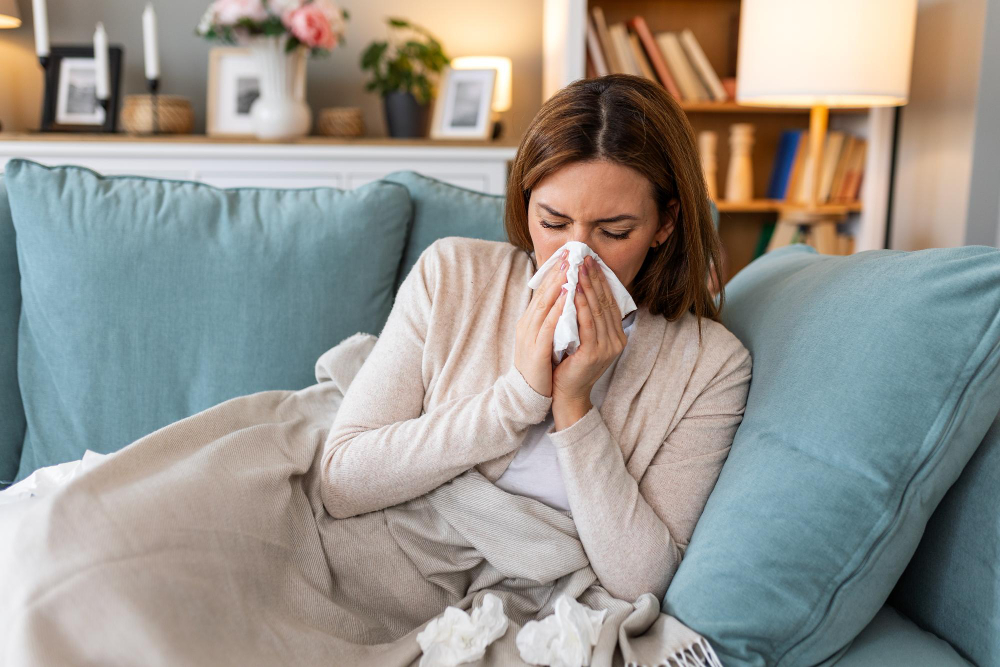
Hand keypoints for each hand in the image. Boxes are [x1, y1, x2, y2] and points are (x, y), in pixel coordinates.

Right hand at [514, 248, 569, 396]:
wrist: (526, 395)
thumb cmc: (539, 367)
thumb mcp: (542, 339)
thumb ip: (550, 321)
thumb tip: (564, 302)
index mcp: (528, 321)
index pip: (541, 292)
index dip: (554, 273)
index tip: (567, 256)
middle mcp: (527, 325)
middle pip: (542, 294)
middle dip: (557, 273)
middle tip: (570, 254)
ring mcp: (530, 337)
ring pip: (544, 305)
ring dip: (558, 286)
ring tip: (570, 269)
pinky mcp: (536, 350)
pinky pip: (548, 325)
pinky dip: (558, 309)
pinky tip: (567, 297)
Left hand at [552, 255, 627, 420]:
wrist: (566, 394)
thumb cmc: (570, 364)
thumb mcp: (582, 337)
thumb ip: (587, 317)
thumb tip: (582, 288)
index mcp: (616, 335)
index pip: (609, 301)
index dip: (600, 280)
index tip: (590, 261)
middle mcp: (616, 339)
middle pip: (605, 301)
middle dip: (594, 277)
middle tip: (585, 257)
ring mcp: (608, 346)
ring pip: (597, 309)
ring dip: (588, 286)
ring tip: (579, 268)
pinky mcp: (595, 352)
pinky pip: (588, 323)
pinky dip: (582, 305)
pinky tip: (575, 290)